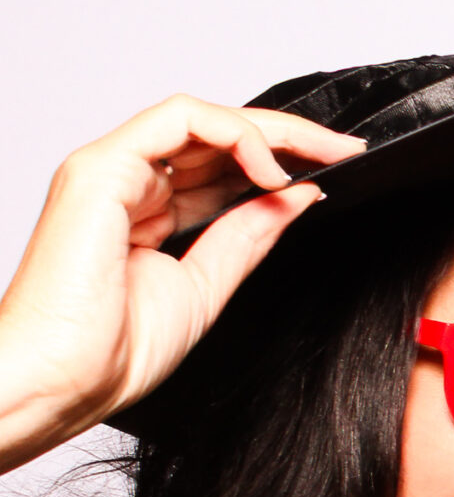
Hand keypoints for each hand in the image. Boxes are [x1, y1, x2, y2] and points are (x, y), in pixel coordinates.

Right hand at [0, 96, 364, 472]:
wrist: (65, 378)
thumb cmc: (113, 349)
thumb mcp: (207, 285)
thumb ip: (248, 235)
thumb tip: (298, 195)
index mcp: (147, 212)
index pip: (220, 166)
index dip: (280, 162)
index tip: (335, 171)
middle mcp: (127, 184)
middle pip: (216, 137)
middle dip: (288, 137)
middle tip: (345, 150)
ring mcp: (112, 170)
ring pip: (201, 119)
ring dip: (272, 129)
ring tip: (325, 152)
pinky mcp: (102, 167)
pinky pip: (177, 120)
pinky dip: (234, 134)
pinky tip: (272, 170)